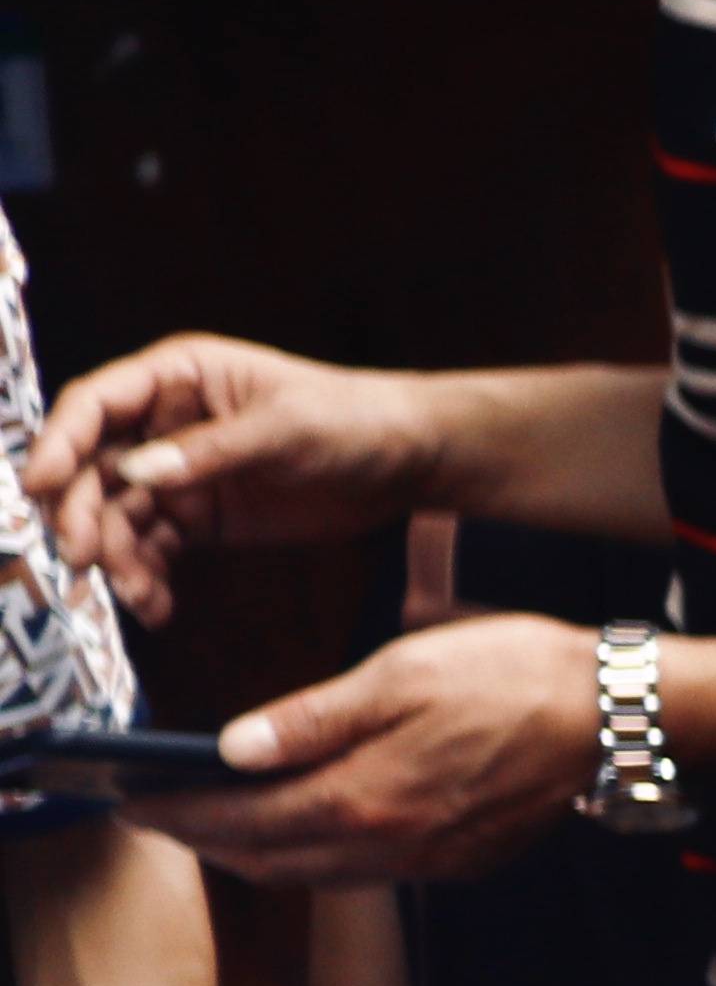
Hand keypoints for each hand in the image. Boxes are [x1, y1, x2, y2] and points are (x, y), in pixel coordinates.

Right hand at [27, 335, 453, 622]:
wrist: (408, 460)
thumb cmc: (352, 419)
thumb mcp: (285, 428)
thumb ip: (210, 452)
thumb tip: (136, 474)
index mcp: (177, 377)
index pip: (95, 404)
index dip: (59, 443)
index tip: (38, 487)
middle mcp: (163, 424)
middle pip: (92, 467)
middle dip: (80, 512)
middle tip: (83, 557)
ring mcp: (178, 474)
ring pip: (117, 515)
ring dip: (115, 556)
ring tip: (136, 595)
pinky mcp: (200, 518)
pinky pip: (154, 548)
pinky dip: (148, 577)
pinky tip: (156, 607)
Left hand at [145, 617, 608, 886]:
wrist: (615, 716)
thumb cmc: (513, 677)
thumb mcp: (400, 675)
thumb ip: (312, 718)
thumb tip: (231, 750)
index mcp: (363, 798)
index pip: (241, 820)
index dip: (177, 814)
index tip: (129, 801)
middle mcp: (389, 846)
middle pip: (270, 861)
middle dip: (206, 841)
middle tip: (159, 815)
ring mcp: (428, 861)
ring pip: (317, 874)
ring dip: (260, 853)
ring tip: (221, 822)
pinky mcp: (462, 861)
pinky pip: (368, 871)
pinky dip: (321, 855)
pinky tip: (313, 824)